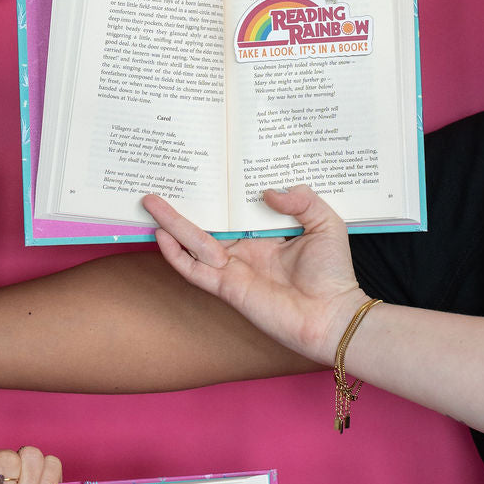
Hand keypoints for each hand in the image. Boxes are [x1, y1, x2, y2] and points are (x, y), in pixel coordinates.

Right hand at [143, 186, 365, 364]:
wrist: (332, 316)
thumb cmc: (333, 274)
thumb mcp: (326, 223)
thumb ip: (303, 200)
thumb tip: (267, 192)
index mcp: (264, 235)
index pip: (234, 209)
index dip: (219, 191)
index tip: (204, 168)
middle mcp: (244, 250)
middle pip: (206, 224)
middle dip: (183, 205)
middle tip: (163, 183)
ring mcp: (232, 269)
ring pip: (194, 243)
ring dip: (171, 223)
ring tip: (150, 202)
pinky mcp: (226, 287)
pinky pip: (195, 270)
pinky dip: (176, 255)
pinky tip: (161, 236)